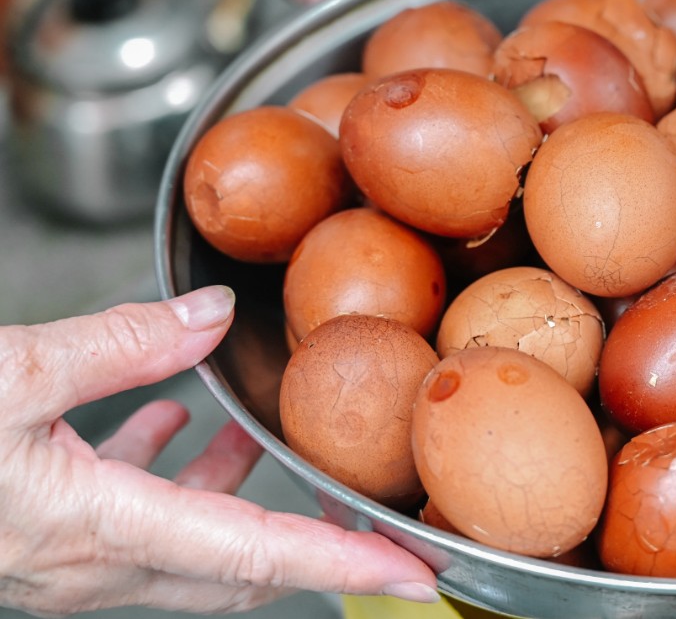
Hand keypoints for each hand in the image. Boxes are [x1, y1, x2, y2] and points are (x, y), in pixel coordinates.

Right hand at [0, 286, 437, 616]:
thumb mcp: (11, 373)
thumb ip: (123, 345)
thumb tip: (215, 316)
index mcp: (95, 532)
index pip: (258, 559)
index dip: (346, 564)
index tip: (419, 574)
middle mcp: (85, 568)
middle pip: (234, 567)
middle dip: (312, 541)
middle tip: (372, 511)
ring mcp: (56, 566)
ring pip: (182, 544)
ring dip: (234, 497)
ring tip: (263, 443)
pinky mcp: (30, 541)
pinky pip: (123, 521)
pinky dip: (163, 477)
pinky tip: (163, 422)